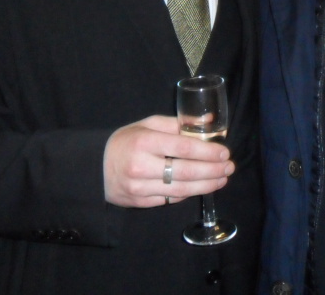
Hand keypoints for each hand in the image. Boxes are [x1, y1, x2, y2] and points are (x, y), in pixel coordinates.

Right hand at [102, 115, 233, 207]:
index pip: (183, 148)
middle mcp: (141, 166)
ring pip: (181, 190)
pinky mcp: (140, 203)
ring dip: (206, 185)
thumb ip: (178, 123)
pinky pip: (170, 200)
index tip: (224, 153)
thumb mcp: (148, 125)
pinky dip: (188, 194)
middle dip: (212, 171)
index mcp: (144, 142)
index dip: (207, 152)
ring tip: (222, 179)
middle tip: (229, 168)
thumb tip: (209, 121)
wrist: (95, 167)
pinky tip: (201, 187)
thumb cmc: (126, 141)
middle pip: (186, 171)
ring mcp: (140, 188)